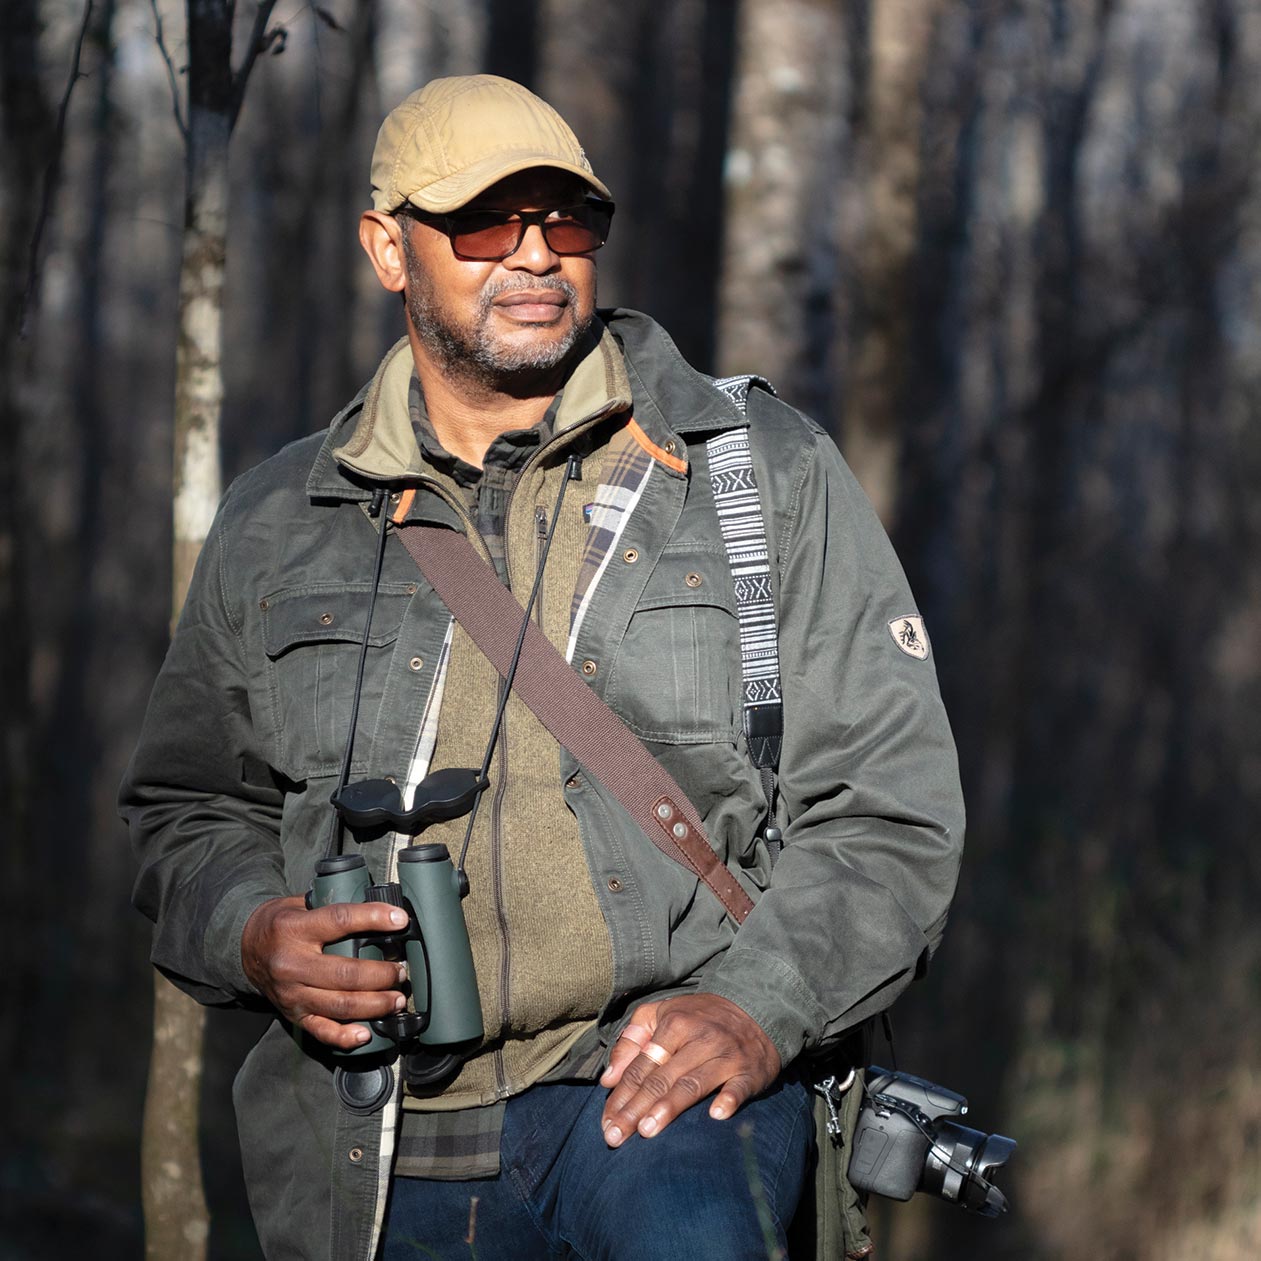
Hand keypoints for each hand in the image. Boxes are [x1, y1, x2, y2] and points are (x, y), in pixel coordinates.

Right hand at [241, 895, 410, 1049]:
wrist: (245, 949)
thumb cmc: (281, 923)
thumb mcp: (300, 904)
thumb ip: (334, 906)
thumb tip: (380, 909)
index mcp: (294, 929)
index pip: (339, 920)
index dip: (373, 918)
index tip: (400, 920)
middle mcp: (291, 963)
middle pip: (345, 974)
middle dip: (381, 975)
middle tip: (401, 971)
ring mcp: (291, 993)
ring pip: (340, 1005)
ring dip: (375, 1004)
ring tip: (397, 999)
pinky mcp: (293, 1015)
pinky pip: (321, 1031)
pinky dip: (346, 1036)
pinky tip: (366, 1032)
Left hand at [599, 993, 780, 1146]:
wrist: (756, 1008)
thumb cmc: (699, 1018)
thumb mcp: (662, 1014)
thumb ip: (632, 1041)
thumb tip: (608, 1079)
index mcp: (673, 1024)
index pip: (640, 1066)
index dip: (620, 1096)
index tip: (605, 1123)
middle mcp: (698, 1039)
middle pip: (661, 1078)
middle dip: (635, 1109)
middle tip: (615, 1137)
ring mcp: (725, 1055)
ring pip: (693, 1084)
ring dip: (670, 1107)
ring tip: (647, 1131)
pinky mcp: (749, 1071)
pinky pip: (738, 1087)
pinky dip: (729, 1099)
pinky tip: (716, 1115)